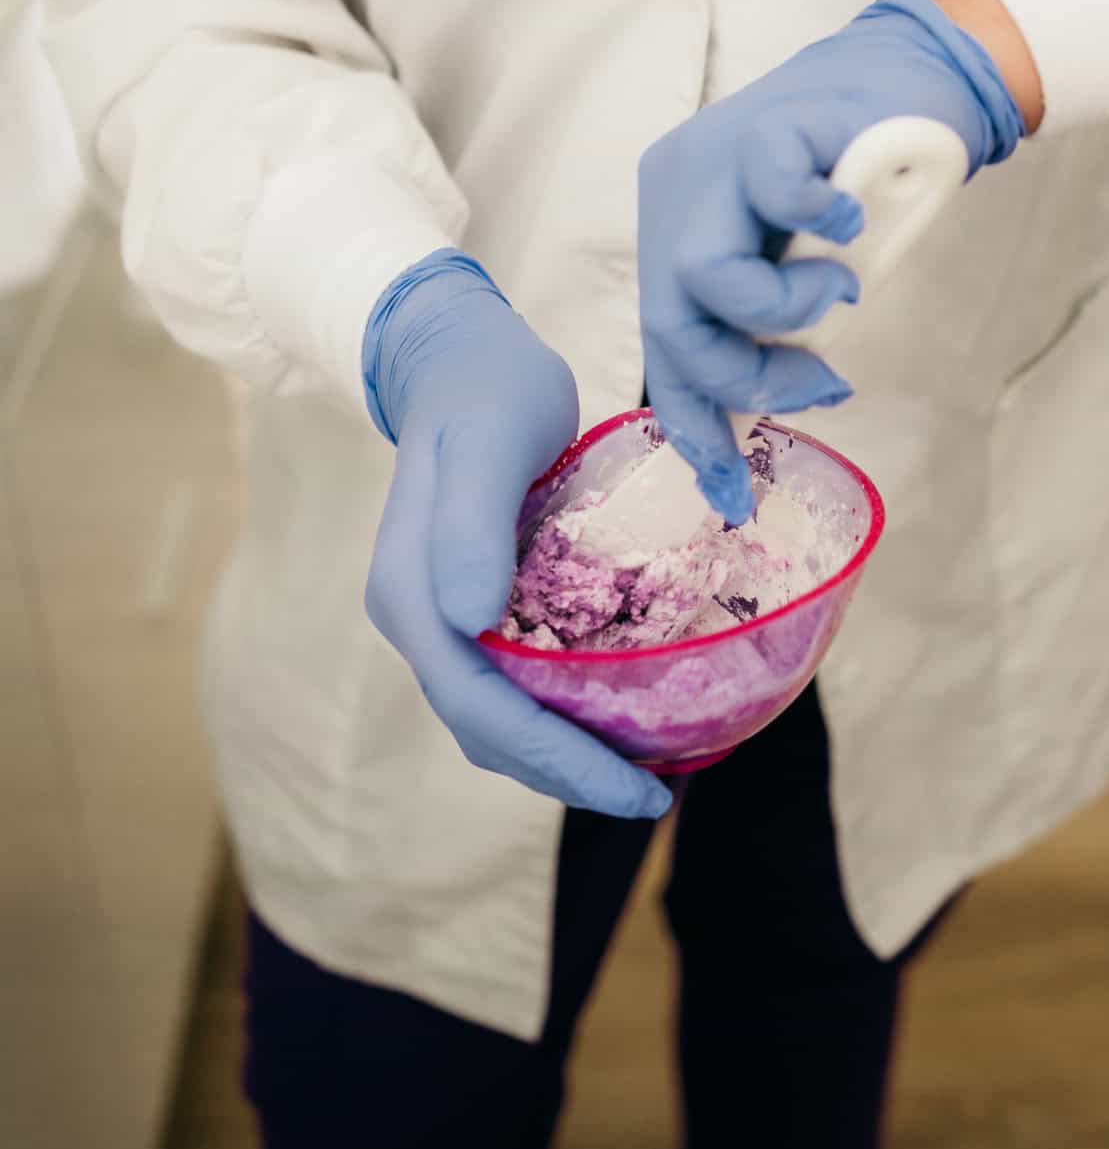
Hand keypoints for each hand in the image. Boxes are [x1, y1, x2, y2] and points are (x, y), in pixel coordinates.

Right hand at [362, 250, 670, 819]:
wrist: (462, 354)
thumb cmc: (485, 387)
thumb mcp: (487, 443)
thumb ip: (471, 525)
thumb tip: (467, 618)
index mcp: (410, 594)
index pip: (480, 706)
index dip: (555, 758)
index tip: (633, 786)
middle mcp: (418, 616)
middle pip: (487, 727)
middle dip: (568, 771)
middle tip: (657, 794)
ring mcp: (440, 613)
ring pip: (496, 714)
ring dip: (564, 752)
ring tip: (646, 769)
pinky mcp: (471, 603)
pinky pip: (513, 680)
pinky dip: (561, 710)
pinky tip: (620, 709)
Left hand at [638, 0, 1024, 522]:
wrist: (914, 80)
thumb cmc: (864, 185)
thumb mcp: (806, 274)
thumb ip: (771, 330)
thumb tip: (754, 420)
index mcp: (674, 229)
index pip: (663, 347)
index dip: (694, 425)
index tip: (730, 493)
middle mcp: (675, 193)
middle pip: (670, 325)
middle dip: (750, 377)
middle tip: (824, 380)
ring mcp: (713, 155)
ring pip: (702, 276)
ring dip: (787, 311)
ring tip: (842, 288)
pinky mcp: (767, 124)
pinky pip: (774, 195)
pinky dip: (822, 226)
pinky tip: (850, 219)